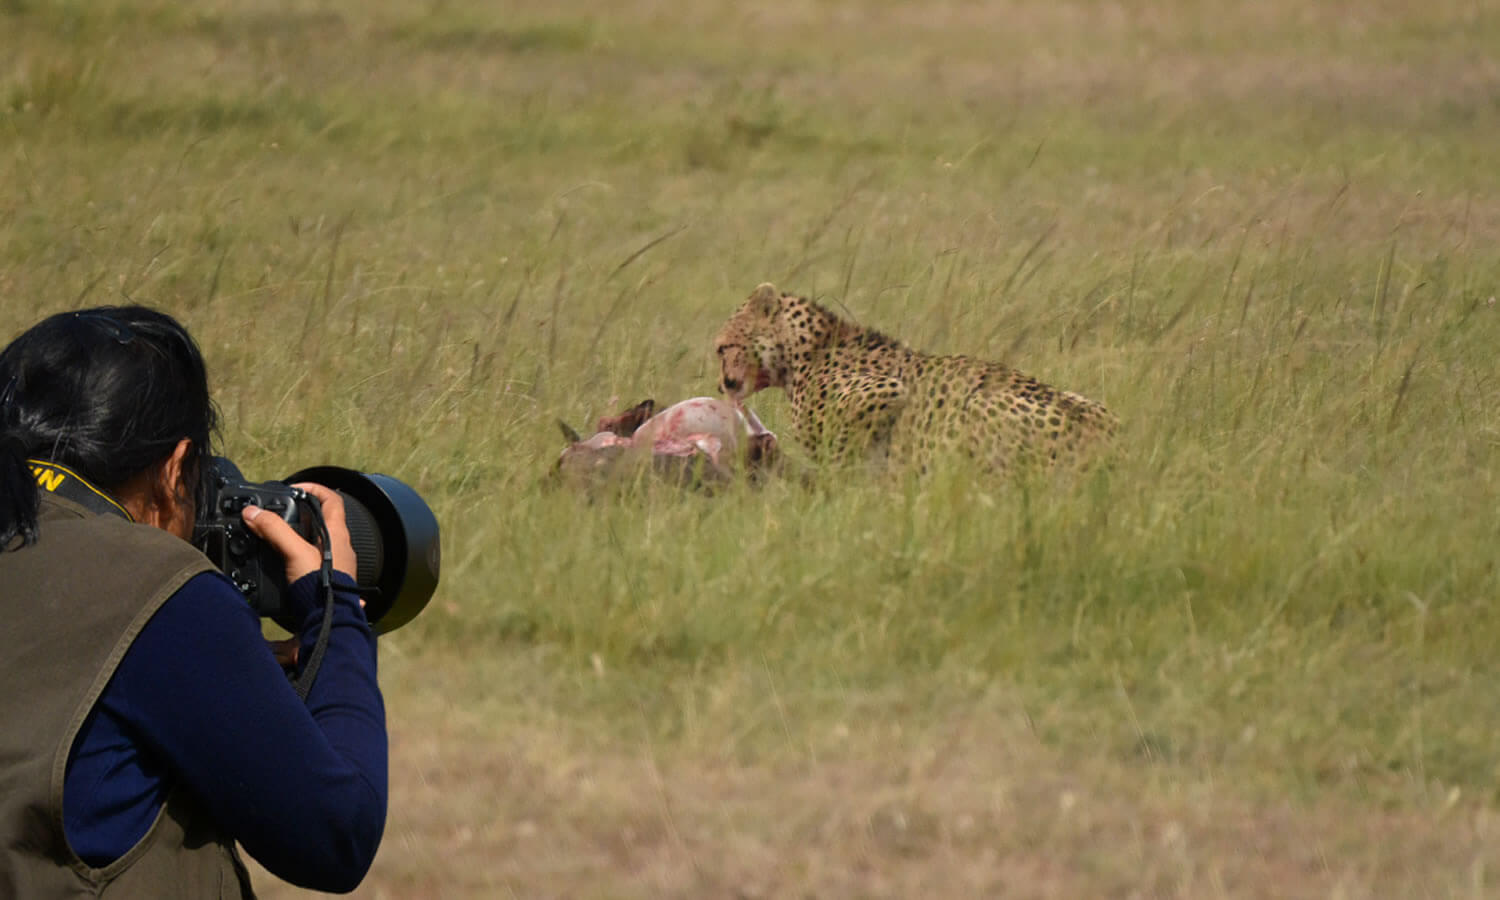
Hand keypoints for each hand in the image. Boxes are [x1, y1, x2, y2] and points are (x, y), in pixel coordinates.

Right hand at [241, 482, 357, 583]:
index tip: (295, 488)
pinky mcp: (328, 577)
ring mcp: (336, 562)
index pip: (332, 499)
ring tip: (276, 536)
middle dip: (301, 514)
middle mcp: (341, 546)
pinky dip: (299, 554)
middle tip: (280, 513)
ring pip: (317, 540)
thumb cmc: (320, 585)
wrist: (329, 619)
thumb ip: (273, 530)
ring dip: (298, 535)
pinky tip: (284, 560)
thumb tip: (253, 512)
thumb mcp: (294, 551)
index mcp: (337, 533)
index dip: (315, 488)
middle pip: (322, 519)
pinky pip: (314, 558)